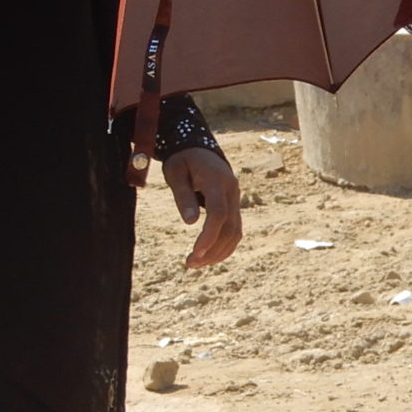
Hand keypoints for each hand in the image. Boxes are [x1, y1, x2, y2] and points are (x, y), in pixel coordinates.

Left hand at [163, 146, 241, 268]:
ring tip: (196, 264)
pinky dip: (224, 246)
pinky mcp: (234, 206)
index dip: (208, 236)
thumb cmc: (182, 160)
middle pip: (230, 228)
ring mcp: (236, 199)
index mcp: (216, 180)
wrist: (198, 148)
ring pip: (235, 232)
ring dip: (218, 252)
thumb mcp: (175, 173)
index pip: (218, 213)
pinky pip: (235, 230)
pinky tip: (208, 256)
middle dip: (212, 250)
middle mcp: (232, 191)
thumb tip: (190, 223)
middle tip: (190, 264)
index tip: (194, 253)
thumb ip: (183, 196)